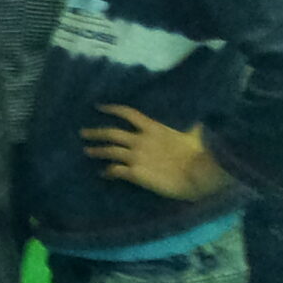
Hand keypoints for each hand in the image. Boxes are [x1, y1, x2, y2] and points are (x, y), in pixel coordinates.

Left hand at [82, 105, 230, 201]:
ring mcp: (136, 157)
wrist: (198, 175)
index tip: (98, 107)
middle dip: (95, 132)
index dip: (112, 109)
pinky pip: (115, 171)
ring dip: (97, 151)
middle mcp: (140, 141)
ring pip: (109, 151)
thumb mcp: (194, 136)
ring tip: (87, 151)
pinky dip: (108, 172)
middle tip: (83, 133)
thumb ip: (190, 129)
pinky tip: (103, 174)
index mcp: (154, 128)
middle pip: (111, 133)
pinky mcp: (135, 174)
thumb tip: (199, 124)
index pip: (128, 113)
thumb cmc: (199, 155)